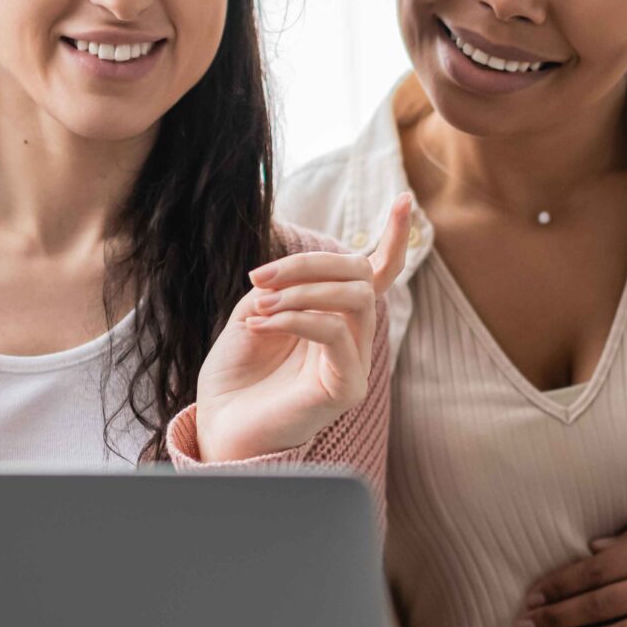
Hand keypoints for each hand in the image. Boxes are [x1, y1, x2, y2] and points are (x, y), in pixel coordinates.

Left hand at [191, 194, 410, 462]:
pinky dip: (297, 318)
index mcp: (335, 316)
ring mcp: (354, 362)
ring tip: (261, 304)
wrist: (220, 426)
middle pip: (359, 275)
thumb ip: (281, 287)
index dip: (394, 238)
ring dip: (304, 290)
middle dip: (309, 263)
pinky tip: (262, 324)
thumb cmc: (235, 374)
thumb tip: (293, 274)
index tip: (406, 200)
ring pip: (355, 298)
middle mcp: (352, 336)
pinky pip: (335, 333)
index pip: (376, 273)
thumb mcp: (254, 312)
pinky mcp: (345, 387)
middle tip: (260, 276)